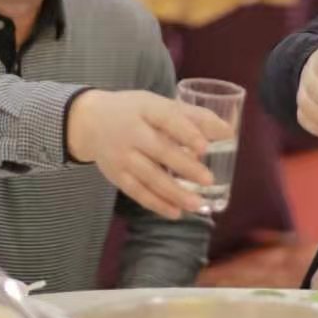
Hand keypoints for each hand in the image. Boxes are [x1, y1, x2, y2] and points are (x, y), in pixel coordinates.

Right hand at [66, 90, 232, 219]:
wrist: (89, 121)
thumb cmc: (136, 111)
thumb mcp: (159, 104)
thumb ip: (194, 117)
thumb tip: (228, 133)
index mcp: (146, 109)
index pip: (167, 119)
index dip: (186, 132)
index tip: (205, 147)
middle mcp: (131, 132)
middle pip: (159, 150)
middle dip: (184, 167)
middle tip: (209, 180)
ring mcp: (121, 155)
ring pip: (148, 176)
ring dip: (173, 193)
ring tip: (197, 205)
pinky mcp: (115, 174)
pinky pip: (136, 192)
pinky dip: (156, 204)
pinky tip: (175, 213)